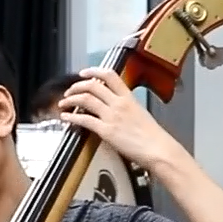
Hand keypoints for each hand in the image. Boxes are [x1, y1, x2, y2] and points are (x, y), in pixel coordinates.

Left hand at [57, 68, 182, 170]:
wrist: (159, 150)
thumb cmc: (154, 137)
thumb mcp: (141, 114)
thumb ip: (127, 108)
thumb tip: (117, 108)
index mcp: (129, 98)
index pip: (110, 76)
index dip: (93, 71)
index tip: (84, 73)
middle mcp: (119, 103)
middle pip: (93, 86)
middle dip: (77, 86)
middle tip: (69, 91)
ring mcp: (112, 116)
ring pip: (85, 99)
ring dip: (70, 99)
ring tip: (63, 103)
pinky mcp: (106, 131)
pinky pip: (84, 120)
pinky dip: (71, 117)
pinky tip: (65, 117)